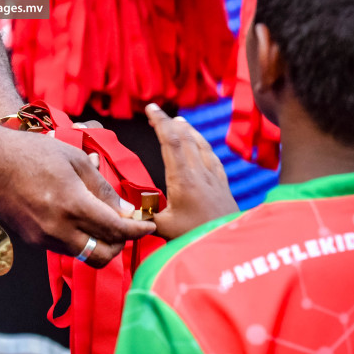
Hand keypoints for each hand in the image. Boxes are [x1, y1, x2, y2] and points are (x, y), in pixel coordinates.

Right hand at [0, 127, 155, 267]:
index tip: (149, 226)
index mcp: (73, 205)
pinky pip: (63, 248)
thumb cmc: (32, 152)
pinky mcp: (31, 240)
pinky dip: (77, 240)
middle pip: (102, 255)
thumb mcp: (74, 160)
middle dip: (120, 245)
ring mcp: (42, 238)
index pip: (116, 230)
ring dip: (98, 244)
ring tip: (104, 222)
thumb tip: (125, 209)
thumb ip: (102, 188)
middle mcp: (58, 229)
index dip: (137, 230)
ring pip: (82, 255)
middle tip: (126, 228)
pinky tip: (78, 219)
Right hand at [145, 103, 237, 238]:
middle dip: (170, 122)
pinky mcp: (223, 186)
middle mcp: (199, 173)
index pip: (171, 141)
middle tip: (158, 112)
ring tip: (180, 122)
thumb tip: (126, 212)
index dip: (161, 122)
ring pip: (201, 145)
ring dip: (189, 131)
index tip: (151, 108)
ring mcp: (214, 178)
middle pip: (186, 138)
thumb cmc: (195, 237)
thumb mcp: (164, 228)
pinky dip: (204, 145)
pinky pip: (213, 157)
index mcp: (182, 178)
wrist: (227, 245)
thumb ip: (144, 216)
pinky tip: (203, 146)